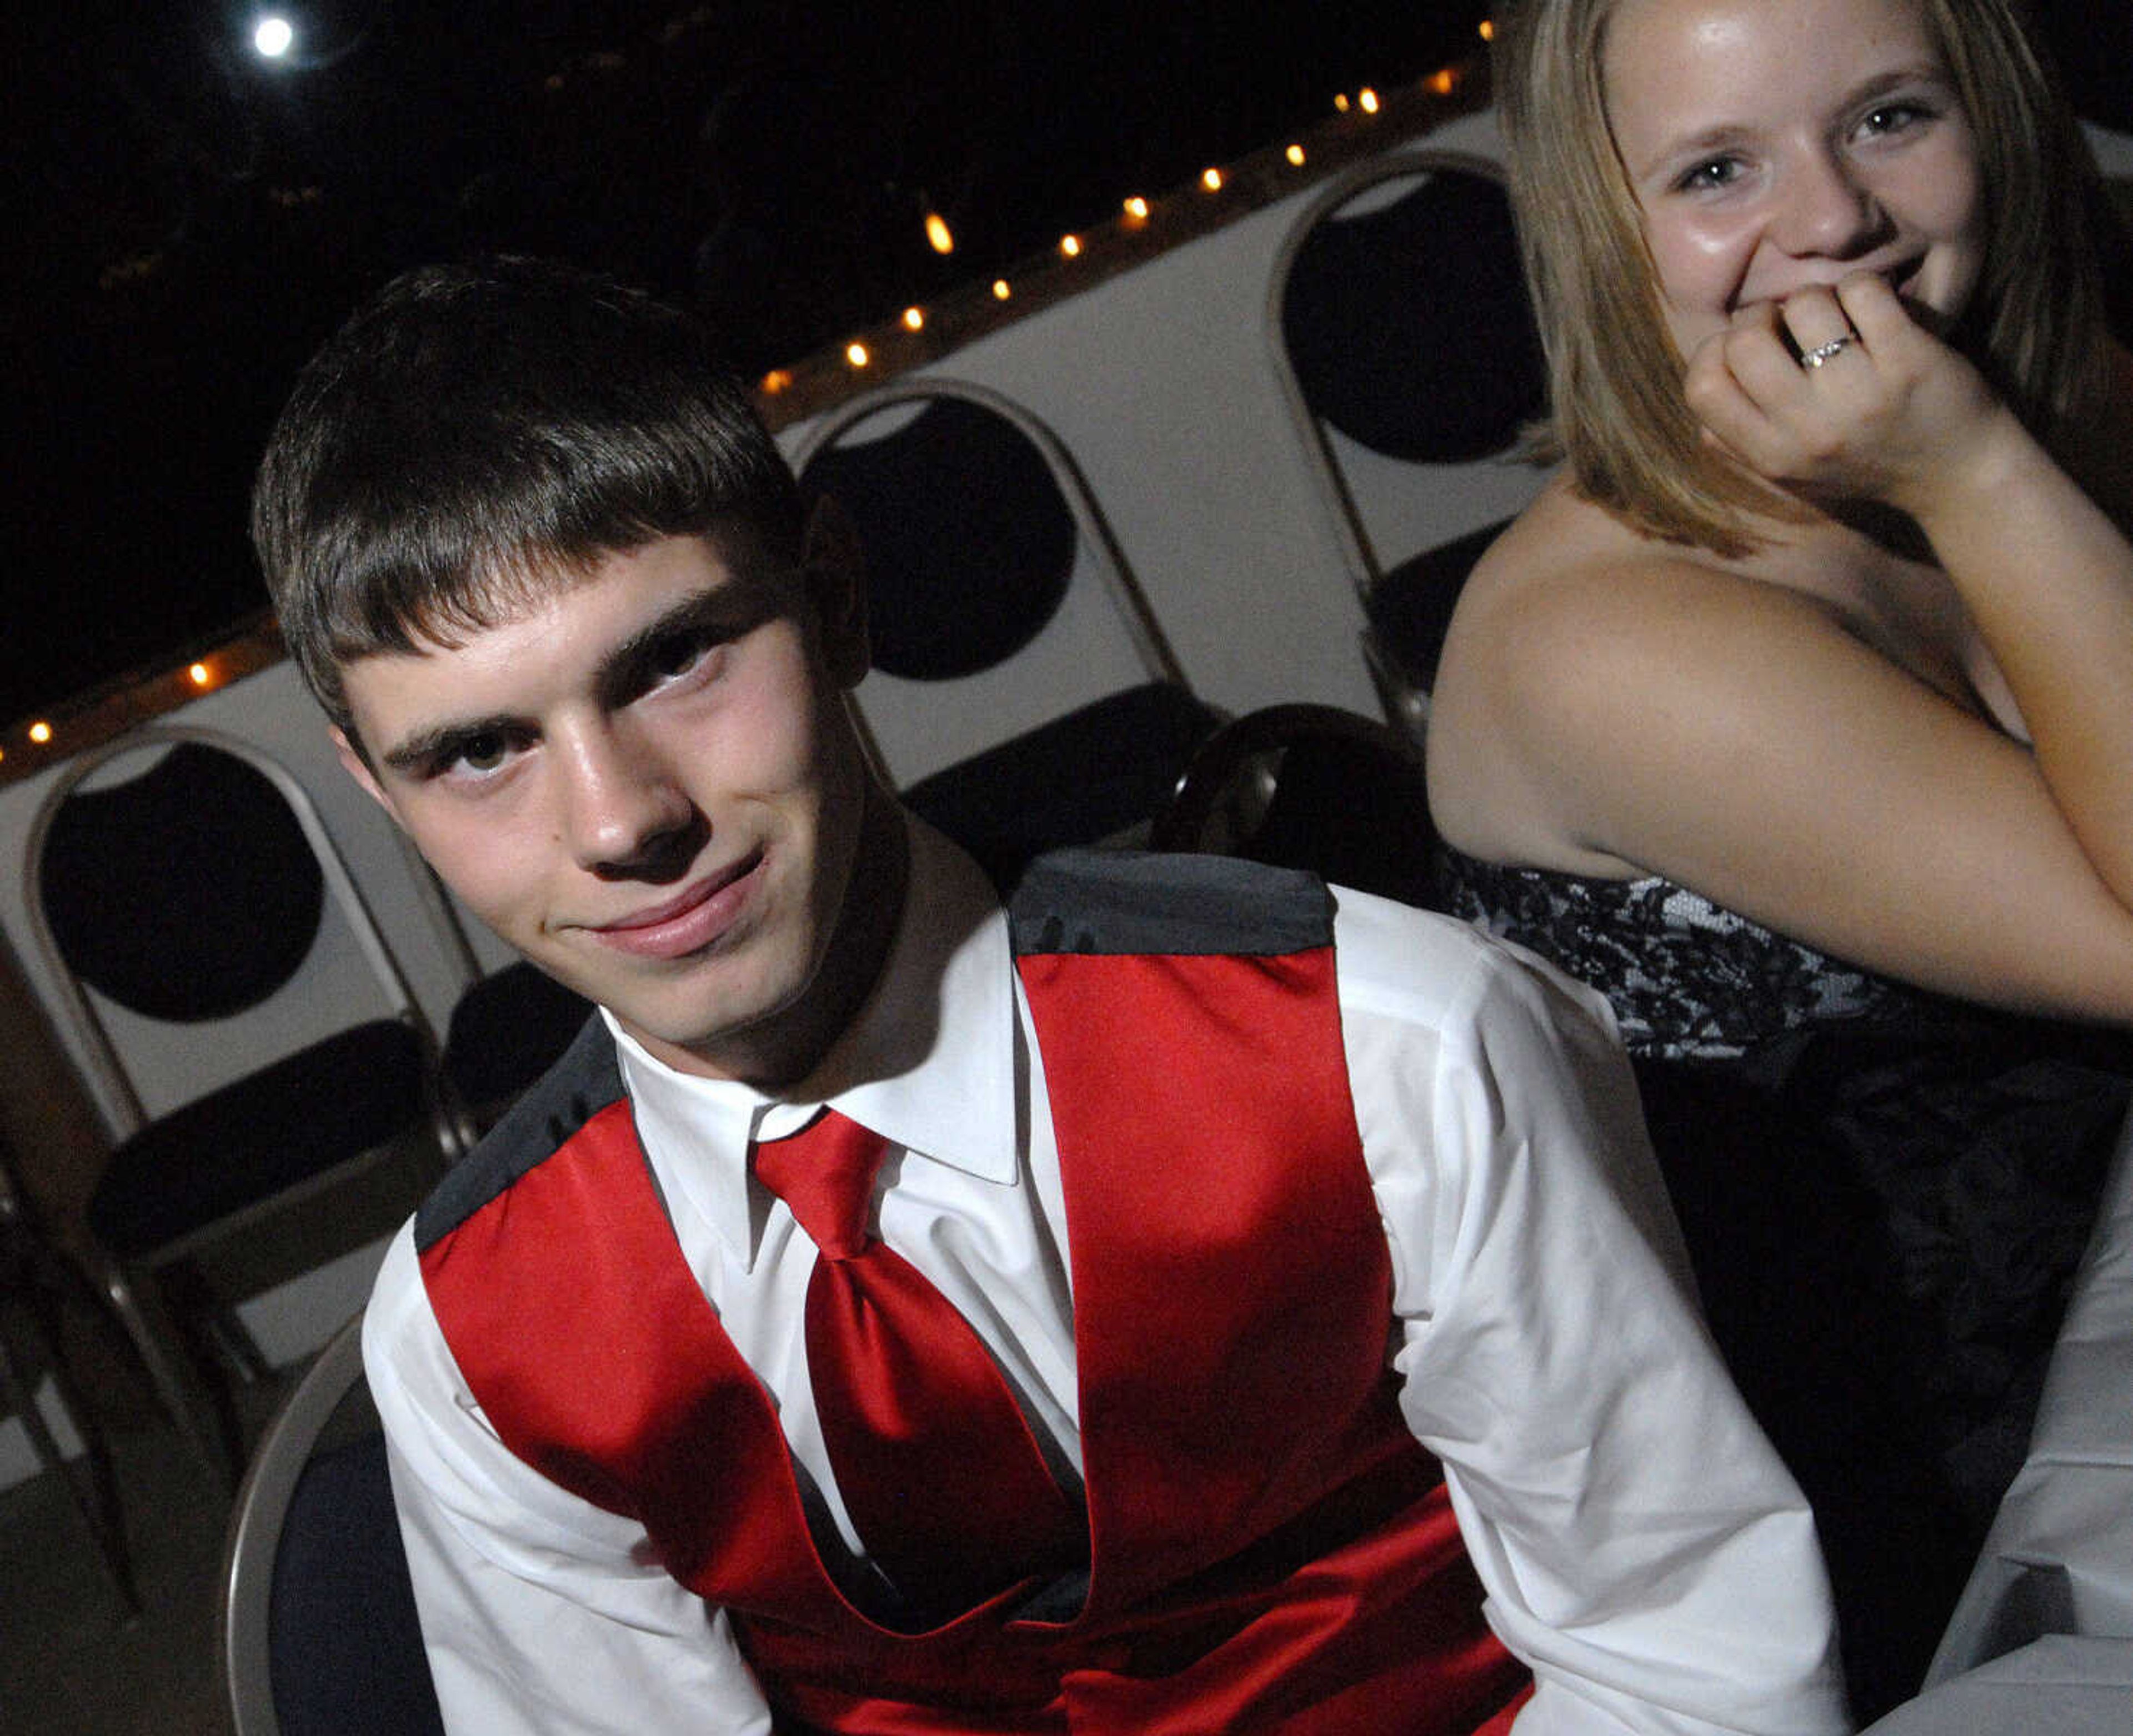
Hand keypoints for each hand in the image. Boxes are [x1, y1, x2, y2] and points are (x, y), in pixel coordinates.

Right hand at [1683, 272, 2015, 523]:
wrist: (1960, 481)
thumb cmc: (1867, 466)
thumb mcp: (1792, 473)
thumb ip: (1738, 441)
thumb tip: (1701, 385)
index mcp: (1773, 457)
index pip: (1704, 388)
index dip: (1714, 353)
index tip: (1743, 349)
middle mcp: (1810, 431)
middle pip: (1744, 342)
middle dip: (1762, 315)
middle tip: (1789, 325)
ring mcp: (1861, 396)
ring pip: (1805, 305)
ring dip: (1818, 298)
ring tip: (1837, 318)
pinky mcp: (1910, 361)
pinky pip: (1862, 292)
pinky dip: (1863, 288)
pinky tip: (1873, 309)